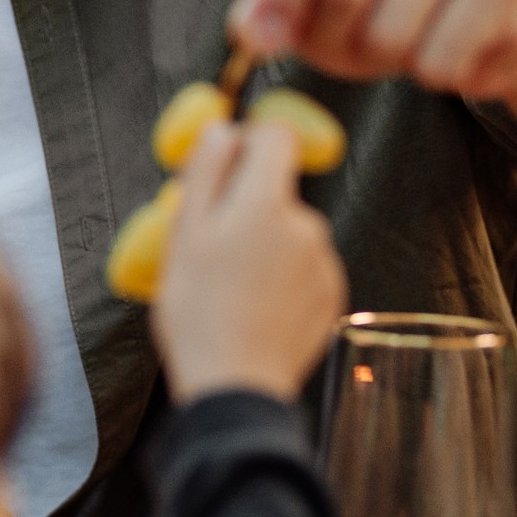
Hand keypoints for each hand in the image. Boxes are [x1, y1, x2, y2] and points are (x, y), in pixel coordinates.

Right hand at [151, 119, 347, 401]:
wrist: (237, 389)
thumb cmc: (199, 314)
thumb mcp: (184, 236)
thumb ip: (207, 172)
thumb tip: (223, 127)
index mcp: (268, 203)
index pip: (277, 136)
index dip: (250, 140)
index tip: (225, 165)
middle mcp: (307, 225)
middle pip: (278, 190)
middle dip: (245, 206)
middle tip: (209, 248)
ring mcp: (325, 262)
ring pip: (289, 232)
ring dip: (263, 245)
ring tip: (229, 288)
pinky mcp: (332, 296)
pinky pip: (304, 268)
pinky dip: (281, 278)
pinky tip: (253, 307)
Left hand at [228, 0, 516, 98]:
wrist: (480, 7)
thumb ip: (266, 11)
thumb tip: (256, 34)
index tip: (271, 37)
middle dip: (333, 37)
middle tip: (346, 42)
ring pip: (391, 30)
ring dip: (384, 61)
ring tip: (397, 43)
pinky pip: (443, 57)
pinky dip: (433, 74)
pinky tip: (444, 50)